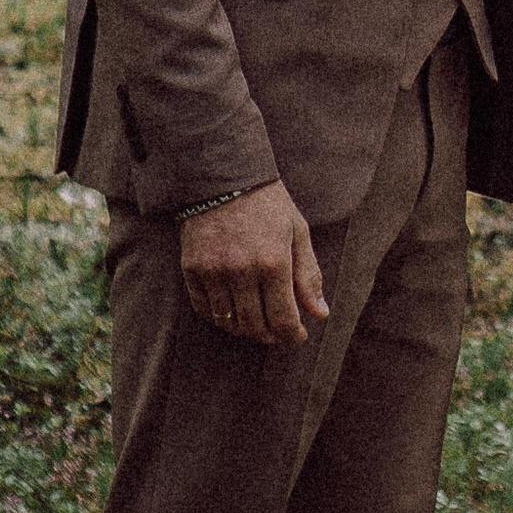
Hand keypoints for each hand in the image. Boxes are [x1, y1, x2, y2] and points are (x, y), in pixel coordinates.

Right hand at [179, 180, 328, 345]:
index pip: (283, 319)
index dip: (292, 335)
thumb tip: (320, 314)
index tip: (298, 336)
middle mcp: (242, 271)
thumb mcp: (297, 233)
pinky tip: (233, 312)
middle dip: (270, 336)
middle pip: (255, 326)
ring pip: (229, 321)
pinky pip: (205, 308)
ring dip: (245, 329)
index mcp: (274, 262)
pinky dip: (220, 317)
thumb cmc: (268, 204)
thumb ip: (308, 276)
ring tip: (257, 323)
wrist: (223, 176)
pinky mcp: (192, 268)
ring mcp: (214, 271)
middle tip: (278, 332)